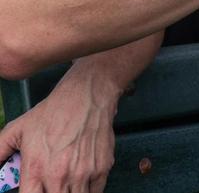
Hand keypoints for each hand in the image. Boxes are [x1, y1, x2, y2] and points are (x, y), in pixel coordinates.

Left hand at [0, 69, 116, 192]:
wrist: (87, 96)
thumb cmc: (52, 112)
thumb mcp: (16, 130)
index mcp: (35, 169)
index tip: (33, 191)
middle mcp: (59, 176)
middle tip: (51, 186)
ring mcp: (82, 173)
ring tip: (65, 182)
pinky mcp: (102, 168)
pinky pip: (95, 192)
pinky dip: (88, 189)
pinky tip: (81, 179)